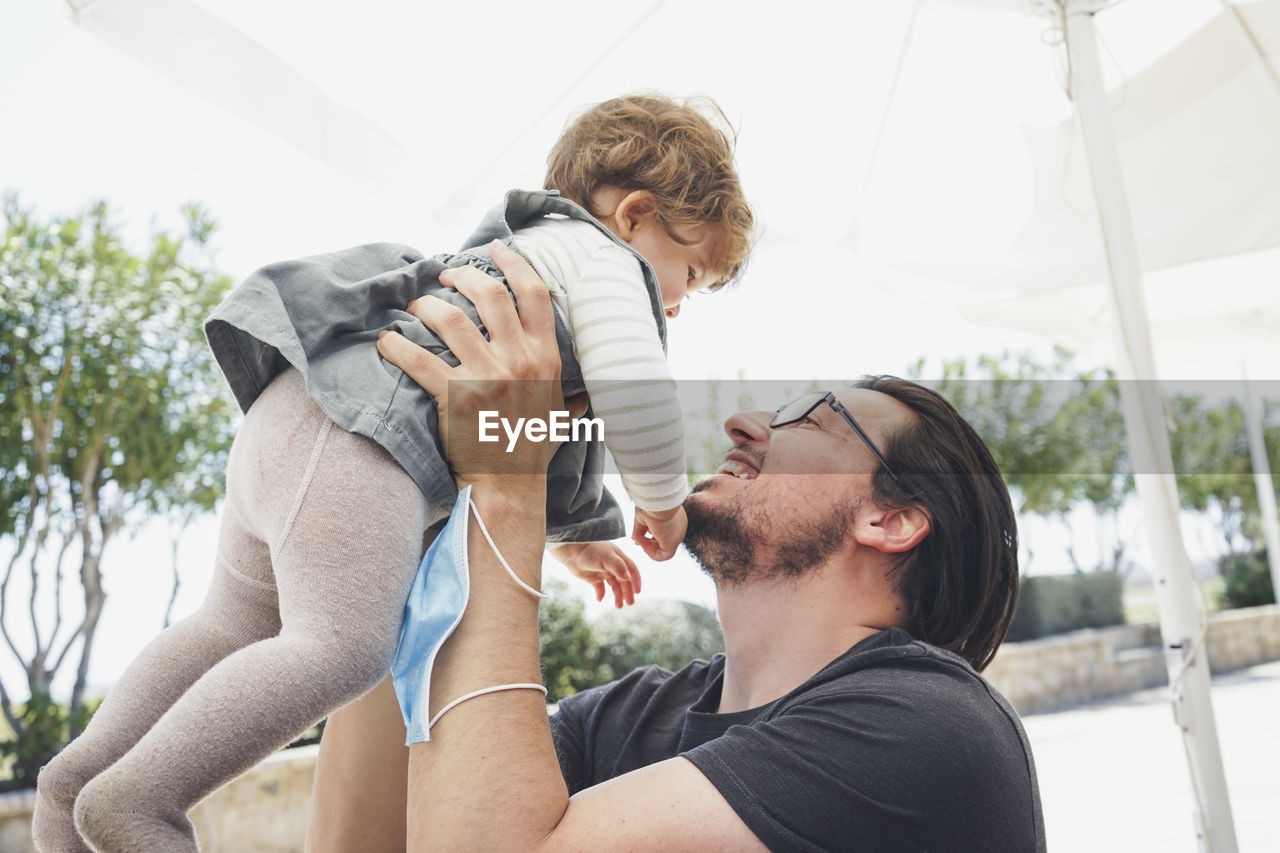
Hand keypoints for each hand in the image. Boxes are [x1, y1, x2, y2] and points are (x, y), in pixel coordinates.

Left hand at [377, 241, 562, 485]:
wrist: (508, 486)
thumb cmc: (532, 451)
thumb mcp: (563, 418)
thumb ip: (571, 398)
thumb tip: (585, 393)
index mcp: (546, 358)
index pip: (534, 294)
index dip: (513, 263)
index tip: (495, 248)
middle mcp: (520, 360)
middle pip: (490, 294)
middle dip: (463, 277)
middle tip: (445, 277)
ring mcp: (487, 375)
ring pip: (450, 317)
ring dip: (426, 306)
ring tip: (414, 307)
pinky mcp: (454, 395)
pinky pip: (418, 358)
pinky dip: (396, 346)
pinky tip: (385, 342)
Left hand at [549, 542, 641, 608]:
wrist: (571, 549)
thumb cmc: (591, 550)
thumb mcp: (607, 557)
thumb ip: (618, 566)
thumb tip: (628, 578)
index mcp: (619, 558)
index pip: (631, 570)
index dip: (636, 581)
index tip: (637, 592)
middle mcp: (613, 566)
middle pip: (624, 581)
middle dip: (628, 592)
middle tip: (629, 603)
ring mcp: (603, 572)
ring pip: (614, 586)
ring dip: (617, 595)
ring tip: (618, 606)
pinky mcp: (593, 578)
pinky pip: (600, 588)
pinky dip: (601, 594)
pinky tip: (600, 599)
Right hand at [631, 505, 687, 561]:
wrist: (656, 499)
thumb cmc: (650, 503)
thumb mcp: (642, 517)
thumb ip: (640, 530)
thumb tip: (635, 540)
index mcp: (673, 519)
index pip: (663, 533)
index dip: (650, 537)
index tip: (640, 536)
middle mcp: (677, 528)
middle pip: (663, 542)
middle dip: (649, 544)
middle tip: (640, 540)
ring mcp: (676, 536)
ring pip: (664, 551)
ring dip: (649, 548)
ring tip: (641, 540)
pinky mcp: (672, 543)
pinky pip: (662, 556)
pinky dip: (651, 553)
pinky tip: (644, 545)